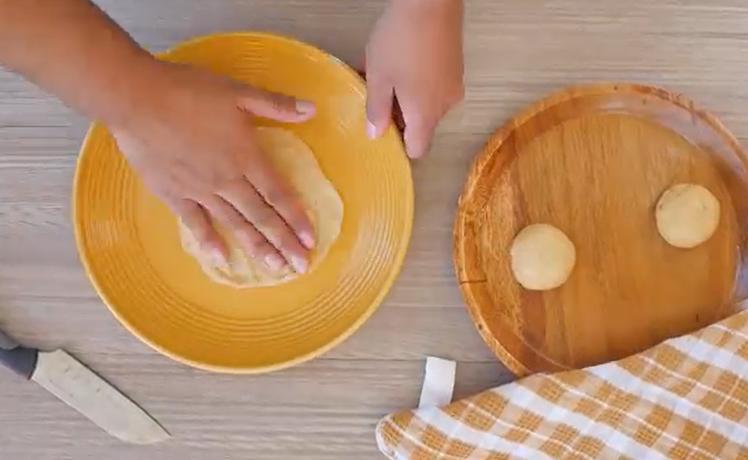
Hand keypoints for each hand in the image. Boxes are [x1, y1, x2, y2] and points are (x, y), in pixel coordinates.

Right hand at [111, 61, 315, 272]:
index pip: (279, 194)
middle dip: (284, 243)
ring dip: (256, 248)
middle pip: (262, 216)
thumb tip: (312, 109)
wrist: (136, 99)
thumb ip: (275, 105)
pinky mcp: (174, 195)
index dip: (297, 218)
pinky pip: (196, 224)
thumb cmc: (188, 92)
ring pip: (235, 224)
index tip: (311, 241)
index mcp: (246, 157)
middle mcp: (228, 180)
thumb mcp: (238, 92)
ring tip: (274, 269)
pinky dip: (210, 242)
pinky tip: (222, 260)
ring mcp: (200, 191)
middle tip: (301, 266)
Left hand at [365, 0, 463, 157]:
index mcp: (426, 115)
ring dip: (406, 97)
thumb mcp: (379, 77)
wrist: (432, 0)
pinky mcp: (455, 67)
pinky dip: (418, 83)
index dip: (398, 145)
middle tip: (375, 96)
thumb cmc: (400, 41)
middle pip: (422, 126)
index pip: (417, 149)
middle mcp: (445, 106)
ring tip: (384, 74)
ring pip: (427, 104)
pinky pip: (434, 86)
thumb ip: (376, 110)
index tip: (380, 128)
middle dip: (398, 116)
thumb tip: (375, 135)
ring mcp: (453, 85)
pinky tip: (401, 62)